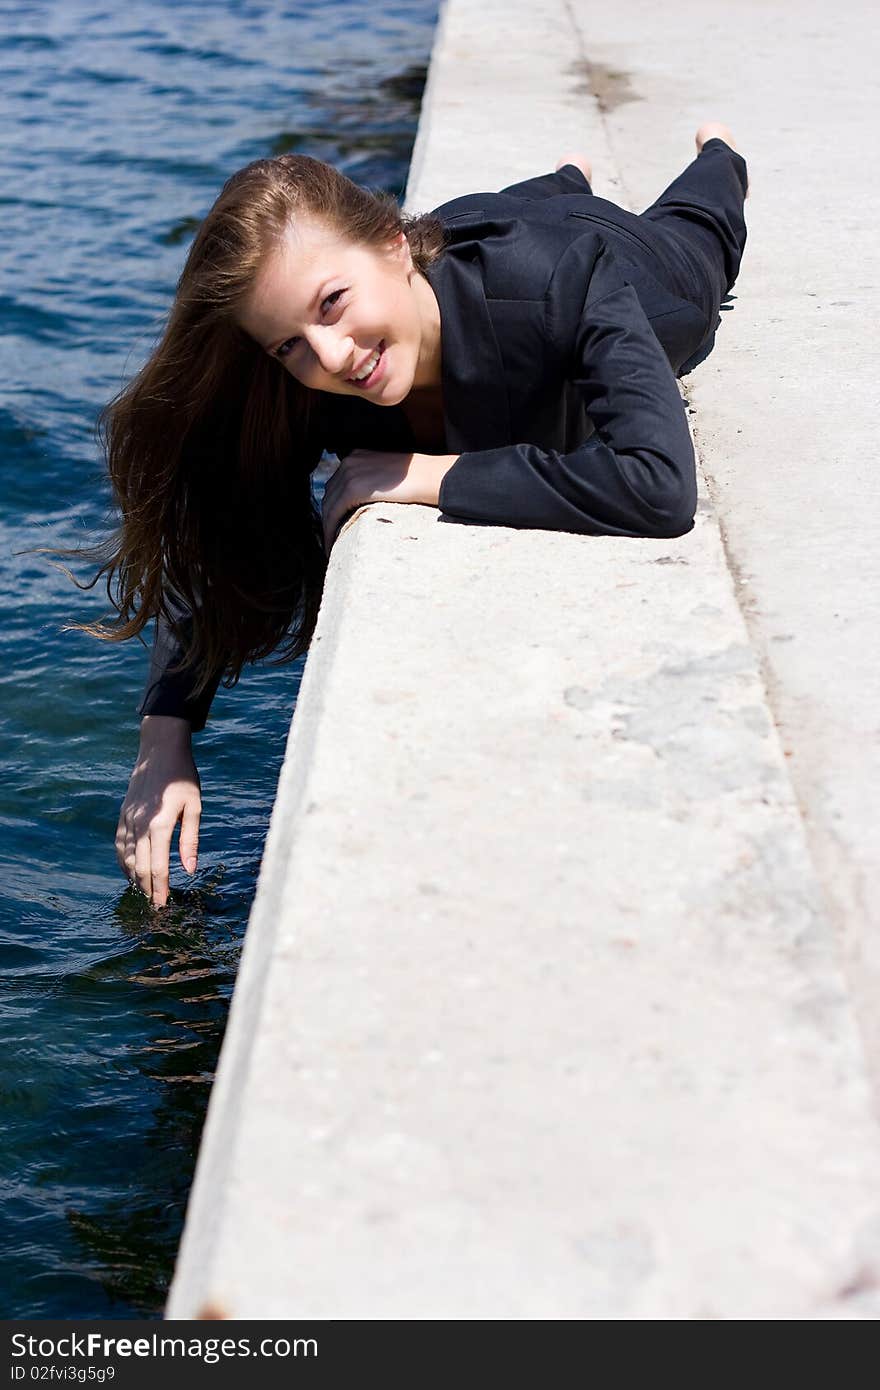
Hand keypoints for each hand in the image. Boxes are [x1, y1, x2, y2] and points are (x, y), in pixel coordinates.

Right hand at [115, 716, 200, 907]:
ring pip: (127, 859)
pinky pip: (120, 845)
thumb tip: (189, 870)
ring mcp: (128, 820)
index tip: (163, 906)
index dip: (161, 889)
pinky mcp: (123, 815)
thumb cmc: (183, 778)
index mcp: (159, 825)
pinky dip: (124, 863)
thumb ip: (190, 840)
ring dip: (135, 879)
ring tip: (144, 894)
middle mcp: (139, 825)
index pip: (159, 867)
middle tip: (155, 907)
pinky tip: (131, 872)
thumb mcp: (194, 807)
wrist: (159, 751)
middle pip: (141, 867)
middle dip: (148, 890)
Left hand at [321, 449, 458, 552]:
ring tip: (332, 546)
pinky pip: (333, 513)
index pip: (336, 485)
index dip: (333, 507)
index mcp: (357, 457)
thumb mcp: (389, 475)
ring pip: (328, 506)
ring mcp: (350, 473)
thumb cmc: (418, 480)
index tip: (337, 524)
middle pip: (329, 495)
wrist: (431, 476)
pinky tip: (332, 545)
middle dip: (329, 517)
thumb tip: (366, 501)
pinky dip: (330, 530)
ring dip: (328, 527)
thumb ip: (373, 482)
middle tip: (333, 538)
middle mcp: (349, 462)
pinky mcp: (353, 488)